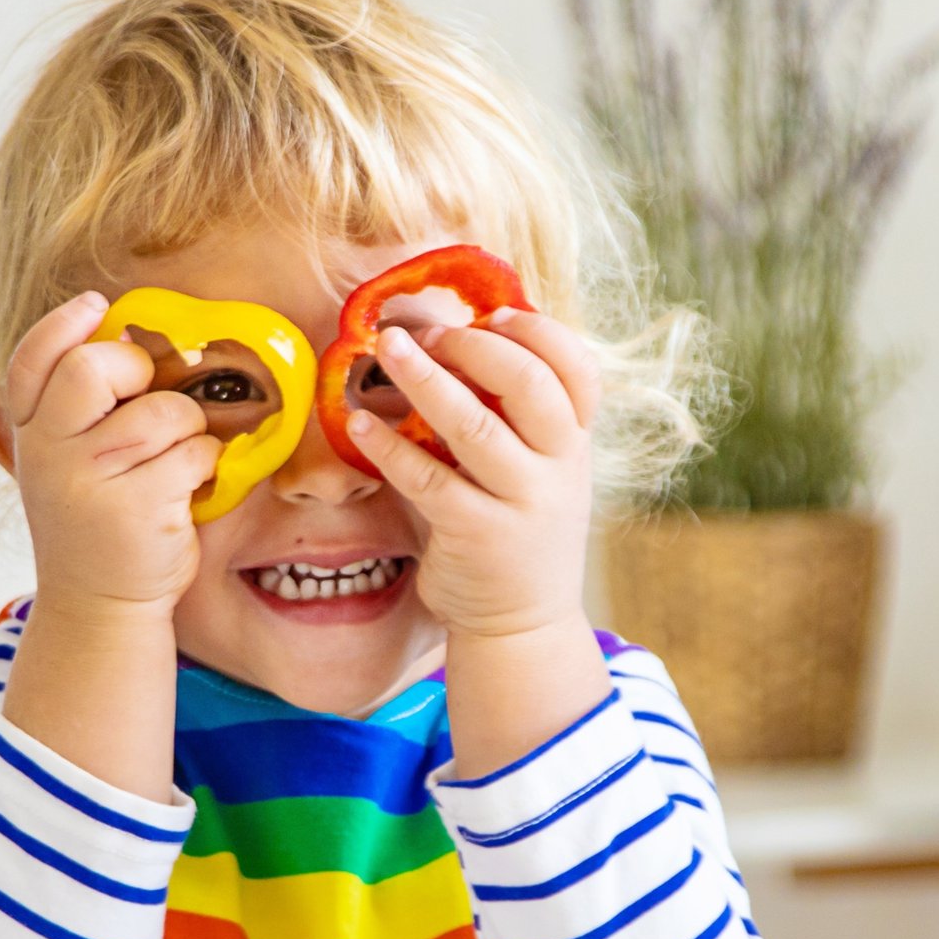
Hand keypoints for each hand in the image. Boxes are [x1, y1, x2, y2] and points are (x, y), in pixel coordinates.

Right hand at [0, 291, 222, 616]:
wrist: (98, 606)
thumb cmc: (94, 523)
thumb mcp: (62, 465)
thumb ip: (76, 413)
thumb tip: (127, 335)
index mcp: (30, 436)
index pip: (31, 363)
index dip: (61, 325)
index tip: (95, 306)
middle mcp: (50, 455)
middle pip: (91, 369)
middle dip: (135, 368)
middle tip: (148, 394)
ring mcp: (90, 482)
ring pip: (162, 411)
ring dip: (186, 427)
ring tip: (172, 460)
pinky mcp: (137, 508)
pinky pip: (193, 453)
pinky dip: (203, 465)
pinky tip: (184, 491)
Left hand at [345, 310, 601, 639]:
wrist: (523, 625)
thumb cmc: (519, 533)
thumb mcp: (541, 473)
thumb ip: (518, 420)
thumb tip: (461, 343)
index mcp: (576, 443)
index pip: (579, 368)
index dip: (537, 332)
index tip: (494, 313)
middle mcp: (559, 468)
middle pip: (528, 383)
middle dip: (472, 345)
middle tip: (424, 333)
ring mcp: (521, 503)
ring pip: (474, 425)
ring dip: (424, 378)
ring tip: (385, 348)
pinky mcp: (477, 535)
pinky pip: (428, 478)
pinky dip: (390, 446)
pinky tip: (360, 423)